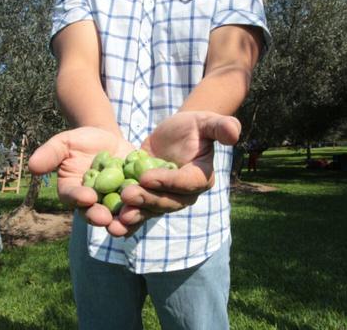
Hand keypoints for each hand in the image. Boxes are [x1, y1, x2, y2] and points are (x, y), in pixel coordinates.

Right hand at [28, 127, 134, 227]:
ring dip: (123, 221)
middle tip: (107, 219)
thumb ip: (50, 154)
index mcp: (73, 192)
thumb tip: (31, 166)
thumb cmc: (82, 140)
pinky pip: (139, 208)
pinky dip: (144, 210)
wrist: (109, 139)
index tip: (86, 197)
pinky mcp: (134, 200)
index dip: (79, 199)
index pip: (73, 198)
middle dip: (100, 217)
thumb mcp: (65, 142)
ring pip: (118, 216)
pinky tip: (151, 208)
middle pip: (95, 213)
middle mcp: (93, 203)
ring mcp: (114, 204)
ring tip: (128, 221)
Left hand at [114, 111, 240, 235]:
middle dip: (147, 199)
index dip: (168, 181)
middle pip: (168, 201)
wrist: (173, 135)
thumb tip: (234, 134)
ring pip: (152, 210)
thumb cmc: (192, 126)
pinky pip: (140, 212)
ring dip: (135, 214)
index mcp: (201, 177)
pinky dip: (127, 221)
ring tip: (117, 217)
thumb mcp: (205, 121)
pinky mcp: (150, 200)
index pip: (186, 183)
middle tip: (126, 194)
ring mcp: (167, 200)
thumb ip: (221, 126)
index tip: (146, 176)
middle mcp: (186, 194)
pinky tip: (112, 226)